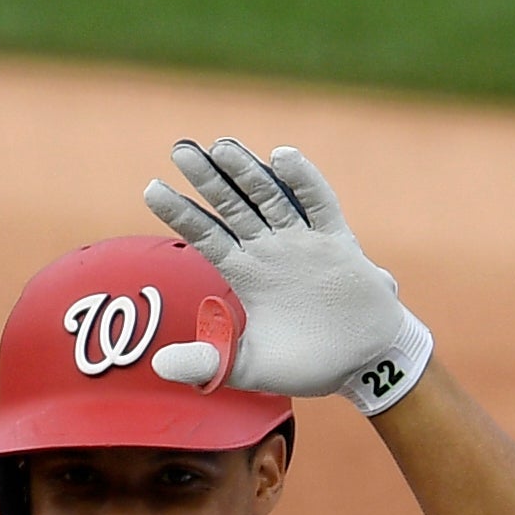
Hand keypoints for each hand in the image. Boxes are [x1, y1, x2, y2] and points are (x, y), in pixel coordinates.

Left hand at [141, 140, 430, 411]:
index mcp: (247, 273)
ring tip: (221, 146)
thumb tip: (159, 365)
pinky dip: (303, 181)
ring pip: (270, 197)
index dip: (181, 212)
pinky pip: (319, 204)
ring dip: (247, 172)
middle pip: (233, 206)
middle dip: (208, 179)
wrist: (363, 364)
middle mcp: (271, 249)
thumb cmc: (306, 364)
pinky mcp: (339, 242)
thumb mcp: (249, 367)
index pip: (207, 235)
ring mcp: (304, 242)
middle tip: (180, 150)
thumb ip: (208, 362)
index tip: (151, 188)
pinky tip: (282, 157)